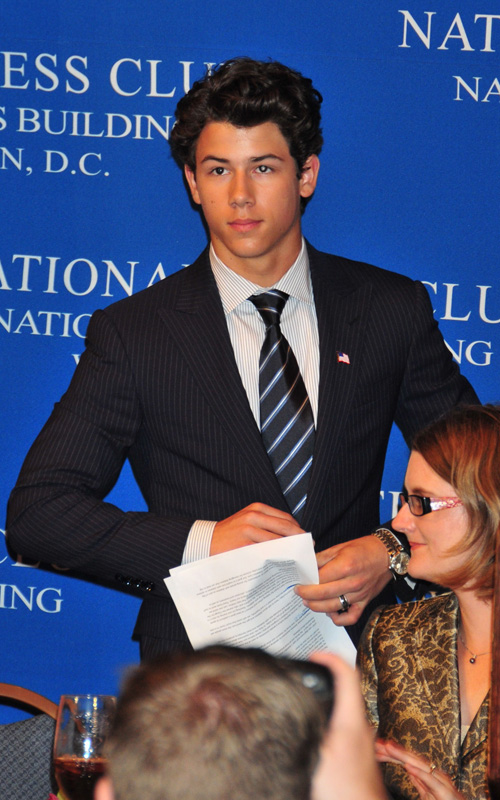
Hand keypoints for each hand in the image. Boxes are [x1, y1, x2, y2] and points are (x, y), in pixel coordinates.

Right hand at [210, 502, 304, 554]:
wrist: (205, 541)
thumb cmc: (229, 534)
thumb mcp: (247, 521)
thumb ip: (266, 525)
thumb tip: (290, 537)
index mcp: (257, 509)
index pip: (286, 518)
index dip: (299, 530)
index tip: (306, 540)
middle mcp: (254, 516)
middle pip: (285, 528)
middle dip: (299, 540)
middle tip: (307, 551)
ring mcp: (248, 530)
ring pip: (278, 541)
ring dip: (290, 551)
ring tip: (297, 560)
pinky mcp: (244, 545)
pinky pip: (266, 552)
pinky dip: (276, 558)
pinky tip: (282, 565)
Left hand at [295, 535, 390, 624]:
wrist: (387, 555)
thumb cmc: (364, 548)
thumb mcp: (340, 547)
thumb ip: (322, 558)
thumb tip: (307, 567)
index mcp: (345, 566)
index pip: (319, 579)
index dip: (305, 582)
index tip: (298, 582)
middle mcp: (352, 582)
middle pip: (323, 594)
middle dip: (306, 595)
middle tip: (298, 592)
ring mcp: (359, 594)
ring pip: (333, 607)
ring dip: (317, 607)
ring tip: (308, 602)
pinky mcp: (365, 602)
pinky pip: (351, 617)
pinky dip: (339, 619)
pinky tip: (330, 613)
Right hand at [309, 652, 386, 799]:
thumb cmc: (344, 790)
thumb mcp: (317, 754)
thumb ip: (307, 728)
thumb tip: (291, 710)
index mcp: (351, 718)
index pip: (347, 674)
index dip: (330, 658)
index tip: (315, 655)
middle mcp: (361, 724)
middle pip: (349, 686)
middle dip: (330, 673)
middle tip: (312, 669)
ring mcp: (363, 737)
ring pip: (348, 705)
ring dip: (332, 695)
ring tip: (312, 693)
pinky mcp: (360, 750)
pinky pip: (348, 721)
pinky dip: (334, 713)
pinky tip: (320, 725)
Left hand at [375, 740, 464, 799]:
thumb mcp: (429, 792)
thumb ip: (420, 781)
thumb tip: (409, 769)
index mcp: (428, 773)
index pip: (407, 760)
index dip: (392, 753)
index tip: (377, 747)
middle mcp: (434, 773)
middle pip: (410, 759)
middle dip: (393, 751)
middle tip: (377, 743)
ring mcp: (441, 781)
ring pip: (419, 765)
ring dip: (403, 756)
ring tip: (389, 748)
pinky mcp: (446, 792)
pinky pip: (431, 781)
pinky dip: (420, 773)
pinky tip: (408, 767)